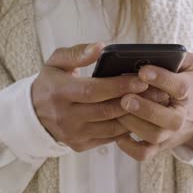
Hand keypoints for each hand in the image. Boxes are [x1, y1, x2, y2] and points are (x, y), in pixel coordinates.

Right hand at [32, 43, 148, 151]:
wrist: (34, 113)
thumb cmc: (51, 82)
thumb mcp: (56, 62)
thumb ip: (77, 53)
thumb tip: (101, 47)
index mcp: (59, 92)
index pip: (93, 90)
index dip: (118, 86)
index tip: (141, 80)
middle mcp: (65, 116)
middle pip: (105, 111)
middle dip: (134, 101)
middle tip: (158, 92)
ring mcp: (73, 133)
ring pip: (111, 128)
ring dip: (135, 117)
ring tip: (154, 105)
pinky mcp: (79, 145)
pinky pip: (109, 138)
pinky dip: (126, 128)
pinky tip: (140, 117)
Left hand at [116, 53, 192, 160]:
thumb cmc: (182, 84)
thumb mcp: (186, 66)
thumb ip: (176, 55)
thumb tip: (158, 51)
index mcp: (187, 93)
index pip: (179, 87)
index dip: (162, 79)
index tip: (143, 71)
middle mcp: (180, 116)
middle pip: (168, 119)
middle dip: (146, 109)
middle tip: (125, 99)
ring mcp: (169, 134)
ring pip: (154, 135)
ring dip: (134, 125)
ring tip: (118, 111)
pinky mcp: (158, 146)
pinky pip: (144, 153)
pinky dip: (130, 147)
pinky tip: (118, 134)